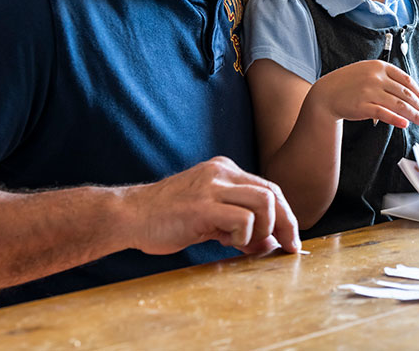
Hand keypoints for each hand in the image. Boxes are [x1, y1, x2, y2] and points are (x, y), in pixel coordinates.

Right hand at [124, 157, 299, 255]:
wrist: (129, 215)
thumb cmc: (166, 218)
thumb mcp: (209, 216)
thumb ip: (238, 225)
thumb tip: (270, 243)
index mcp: (224, 170)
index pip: (268, 188)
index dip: (285, 215)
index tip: (290, 239)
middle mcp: (221, 172)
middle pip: (272, 193)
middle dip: (286, 223)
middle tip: (287, 247)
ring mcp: (212, 187)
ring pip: (264, 202)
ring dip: (264, 229)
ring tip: (245, 244)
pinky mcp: (202, 206)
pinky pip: (243, 219)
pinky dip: (245, 236)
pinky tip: (227, 243)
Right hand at [305, 60, 418, 128]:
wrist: (326, 93)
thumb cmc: (349, 83)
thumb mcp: (367, 71)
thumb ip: (386, 77)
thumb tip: (409, 91)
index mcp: (379, 66)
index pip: (405, 80)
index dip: (418, 91)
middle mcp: (376, 77)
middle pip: (405, 93)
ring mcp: (369, 91)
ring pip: (398, 104)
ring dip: (413, 114)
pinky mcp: (363, 106)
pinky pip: (384, 113)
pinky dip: (396, 119)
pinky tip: (405, 124)